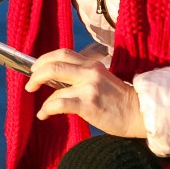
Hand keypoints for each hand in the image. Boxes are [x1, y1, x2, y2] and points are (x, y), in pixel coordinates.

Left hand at [26, 46, 146, 138]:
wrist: (139, 114)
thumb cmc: (119, 101)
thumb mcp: (102, 80)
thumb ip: (82, 76)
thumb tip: (55, 81)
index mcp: (92, 64)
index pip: (62, 53)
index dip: (44, 59)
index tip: (35, 69)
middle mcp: (90, 71)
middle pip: (53, 64)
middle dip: (36, 74)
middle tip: (30, 84)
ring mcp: (89, 86)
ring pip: (54, 84)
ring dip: (43, 98)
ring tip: (42, 109)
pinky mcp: (88, 103)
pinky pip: (58, 103)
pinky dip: (47, 109)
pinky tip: (44, 115)